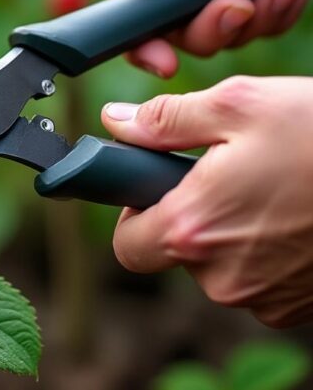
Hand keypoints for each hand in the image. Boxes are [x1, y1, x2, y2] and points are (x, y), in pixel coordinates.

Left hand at [101, 76, 312, 326]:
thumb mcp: (239, 104)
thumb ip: (165, 120)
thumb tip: (116, 124)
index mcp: (192, 229)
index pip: (127, 245)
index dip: (134, 213)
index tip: (159, 185)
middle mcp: (223, 278)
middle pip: (177, 254)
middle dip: (191, 217)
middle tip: (226, 176)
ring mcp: (264, 299)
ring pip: (221, 268)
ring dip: (234, 233)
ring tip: (273, 189)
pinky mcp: (298, 307)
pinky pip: (261, 282)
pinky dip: (268, 252)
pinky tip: (296, 214)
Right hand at [111, 0, 312, 77]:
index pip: (127, 14)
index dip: (141, 44)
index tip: (167, 64)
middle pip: (177, 36)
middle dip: (215, 27)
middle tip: (244, 4)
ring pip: (219, 38)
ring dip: (256, 19)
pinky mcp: (242, 3)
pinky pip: (254, 31)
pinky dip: (276, 14)